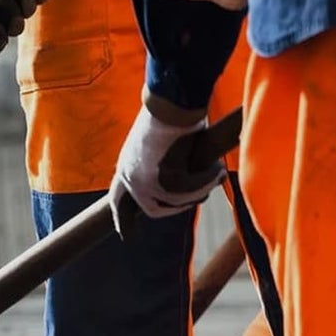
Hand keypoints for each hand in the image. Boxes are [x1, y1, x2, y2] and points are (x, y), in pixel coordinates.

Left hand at [110, 101, 223, 236]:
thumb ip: (164, 164)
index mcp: (125, 165)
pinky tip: (218, 169)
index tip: (125, 235)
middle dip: (178, 206)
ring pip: (177, 201)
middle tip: (202, 194)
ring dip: (200, 188)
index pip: (117, 200)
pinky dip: (207, 180)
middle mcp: (130, 177)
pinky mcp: (163, 182)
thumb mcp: (161, 141)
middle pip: (153, 209)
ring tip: (217, 172)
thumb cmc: (171, 111)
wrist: (172, 100)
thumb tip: (188, 181)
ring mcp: (144, 182)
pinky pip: (189, 192)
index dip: (122, 218)